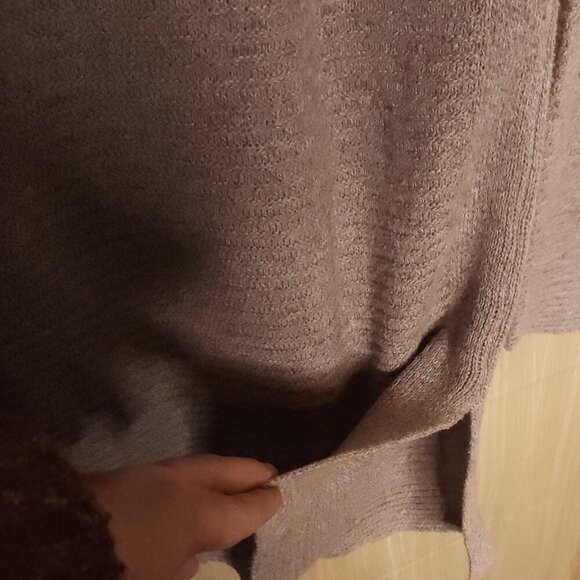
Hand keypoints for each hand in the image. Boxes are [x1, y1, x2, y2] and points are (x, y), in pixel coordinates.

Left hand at [84, 454, 281, 579]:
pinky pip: (165, 474)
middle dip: (246, 471)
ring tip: (230, 478)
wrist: (50, 542)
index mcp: (191, 512)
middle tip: (266, 471)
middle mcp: (174, 486)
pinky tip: (180, 493)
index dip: (261, 502)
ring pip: (191, 467)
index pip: (239, 507)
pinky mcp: (116, 477)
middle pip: (220, 471)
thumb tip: (187, 563)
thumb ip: (181, 566)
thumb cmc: (116, 567)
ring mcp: (143, 476)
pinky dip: (184, 480)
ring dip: (215, 472)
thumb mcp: (158, 574)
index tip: (279, 493)